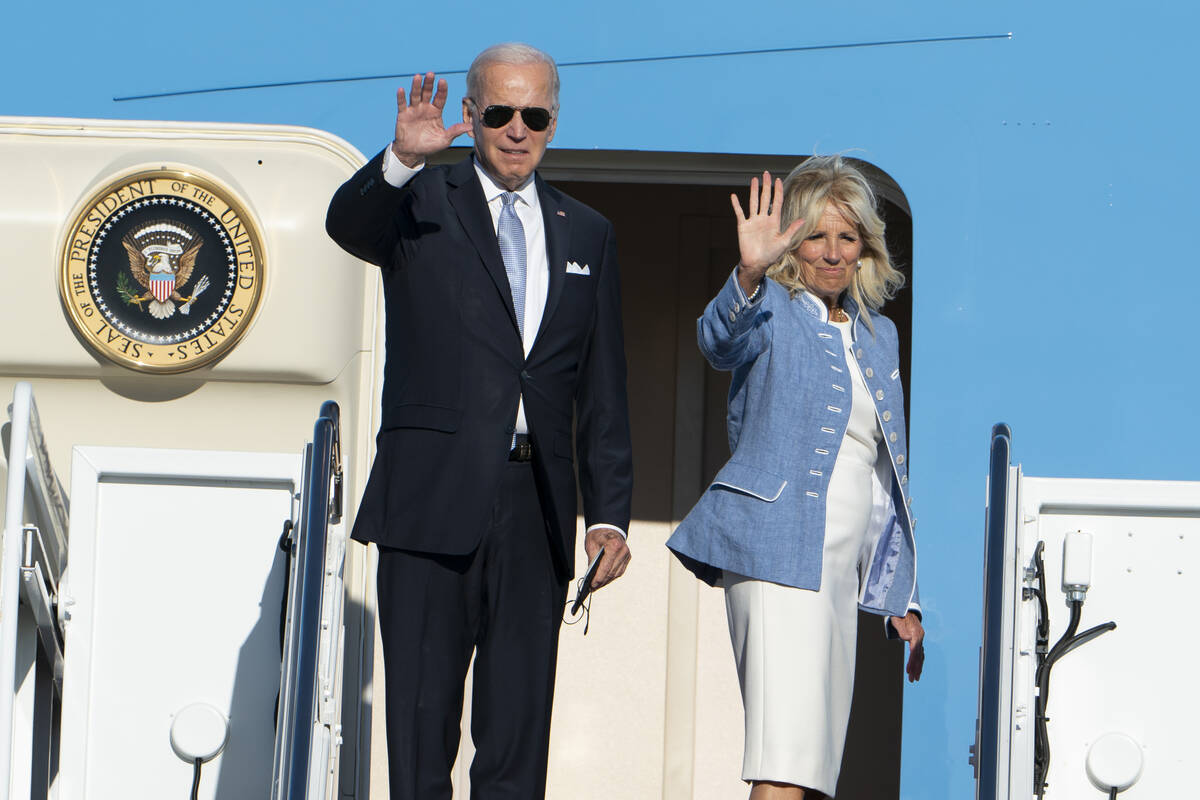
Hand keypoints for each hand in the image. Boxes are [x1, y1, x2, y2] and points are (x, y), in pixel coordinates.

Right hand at [391, 72, 471, 167]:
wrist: (413, 152)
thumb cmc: (430, 145)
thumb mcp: (445, 139)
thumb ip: (455, 131)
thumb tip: (471, 127)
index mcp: (436, 112)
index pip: (440, 98)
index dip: (441, 90)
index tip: (443, 81)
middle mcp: (425, 108)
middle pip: (427, 93)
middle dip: (429, 83)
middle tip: (431, 74)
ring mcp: (414, 110)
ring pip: (415, 95)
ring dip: (416, 86)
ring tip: (418, 77)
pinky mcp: (403, 115)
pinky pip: (402, 104)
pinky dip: (401, 97)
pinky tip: (401, 90)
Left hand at [584, 526, 630, 590]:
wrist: (608, 527)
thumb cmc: (598, 536)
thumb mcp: (591, 545)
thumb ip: (592, 560)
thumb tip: (591, 576)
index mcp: (614, 545)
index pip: (606, 567)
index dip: (598, 578)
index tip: (591, 585)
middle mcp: (623, 550)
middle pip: (611, 572)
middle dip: (601, 581)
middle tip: (592, 588)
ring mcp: (627, 554)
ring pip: (616, 573)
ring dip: (606, 581)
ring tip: (597, 586)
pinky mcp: (628, 557)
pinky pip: (619, 571)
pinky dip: (611, 577)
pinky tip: (604, 580)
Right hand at [730, 171, 805, 293]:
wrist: (756, 264)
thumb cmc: (771, 255)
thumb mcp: (784, 242)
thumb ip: (792, 230)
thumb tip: (803, 219)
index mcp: (774, 221)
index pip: (777, 202)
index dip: (778, 191)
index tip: (778, 180)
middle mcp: (764, 219)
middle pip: (765, 198)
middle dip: (766, 186)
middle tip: (766, 173)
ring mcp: (753, 221)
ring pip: (753, 202)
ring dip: (753, 191)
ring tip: (754, 180)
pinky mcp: (743, 226)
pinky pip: (740, 213)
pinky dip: (736, 205)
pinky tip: (734, 196)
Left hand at [890, 611, 924, 681]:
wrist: (904, 609)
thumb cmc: (899, 615)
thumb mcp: (897, 620)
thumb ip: (901, 629)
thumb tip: (906, 638)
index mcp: (916, 633)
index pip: (915, 650)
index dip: (912, 661)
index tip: (908, 670)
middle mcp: (920, 637)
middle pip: (919, 655)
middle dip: (916, 668)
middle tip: (913, 680)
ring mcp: (920, 639)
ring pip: (920, 656)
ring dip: (918, 668)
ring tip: (915, 679)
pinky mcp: (917, 641)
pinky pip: (919, 654)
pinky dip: (918, 662)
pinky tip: (917, 670)